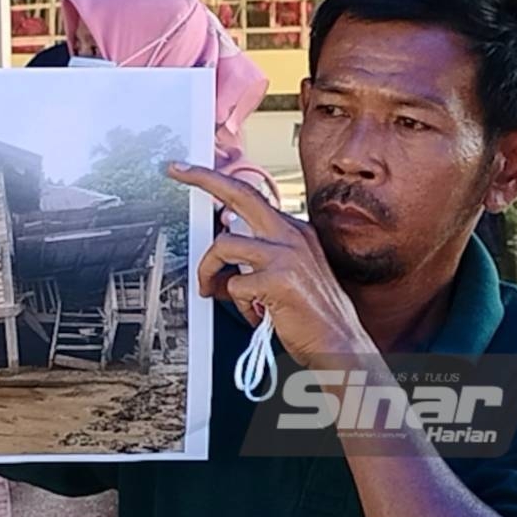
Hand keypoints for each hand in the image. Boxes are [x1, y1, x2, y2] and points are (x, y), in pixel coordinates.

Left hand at [169, 162, 373, 366]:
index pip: (250, 194)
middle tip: (176, 172)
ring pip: (223, 245)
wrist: (340, 345)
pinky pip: (234, 285)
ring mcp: (287, 255)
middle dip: (203, 179)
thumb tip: (216, 266)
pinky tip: (254, 314)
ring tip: (214, 291)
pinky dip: (236, 304)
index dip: (217, 180)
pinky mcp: (280, 279)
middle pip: (239, 194)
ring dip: (208, 271)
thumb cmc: (310, 315)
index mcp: (293, 231)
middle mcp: (292, 235)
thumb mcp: (283, 277)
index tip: (189, 170)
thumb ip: (251, 263)